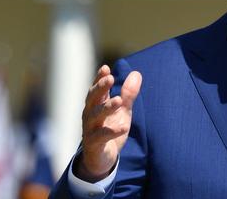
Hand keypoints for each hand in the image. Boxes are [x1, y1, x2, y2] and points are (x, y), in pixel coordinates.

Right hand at [75, 65, 141, 181]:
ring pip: (95, 116)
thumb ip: (128, 94)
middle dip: (100, 88)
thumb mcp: (122, 111)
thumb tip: (136, 73)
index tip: (105, 68)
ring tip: (118, 100)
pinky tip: (124, 127)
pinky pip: (101, 136)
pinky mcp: (93, 143)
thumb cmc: (109, 129)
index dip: (99, 79)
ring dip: (106, 108)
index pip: (96, 89)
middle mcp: (90, 115)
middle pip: (92, 99)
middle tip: (110, 78)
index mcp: (96, 105)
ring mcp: (90, 129)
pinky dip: (112, 131)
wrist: (101, 158)